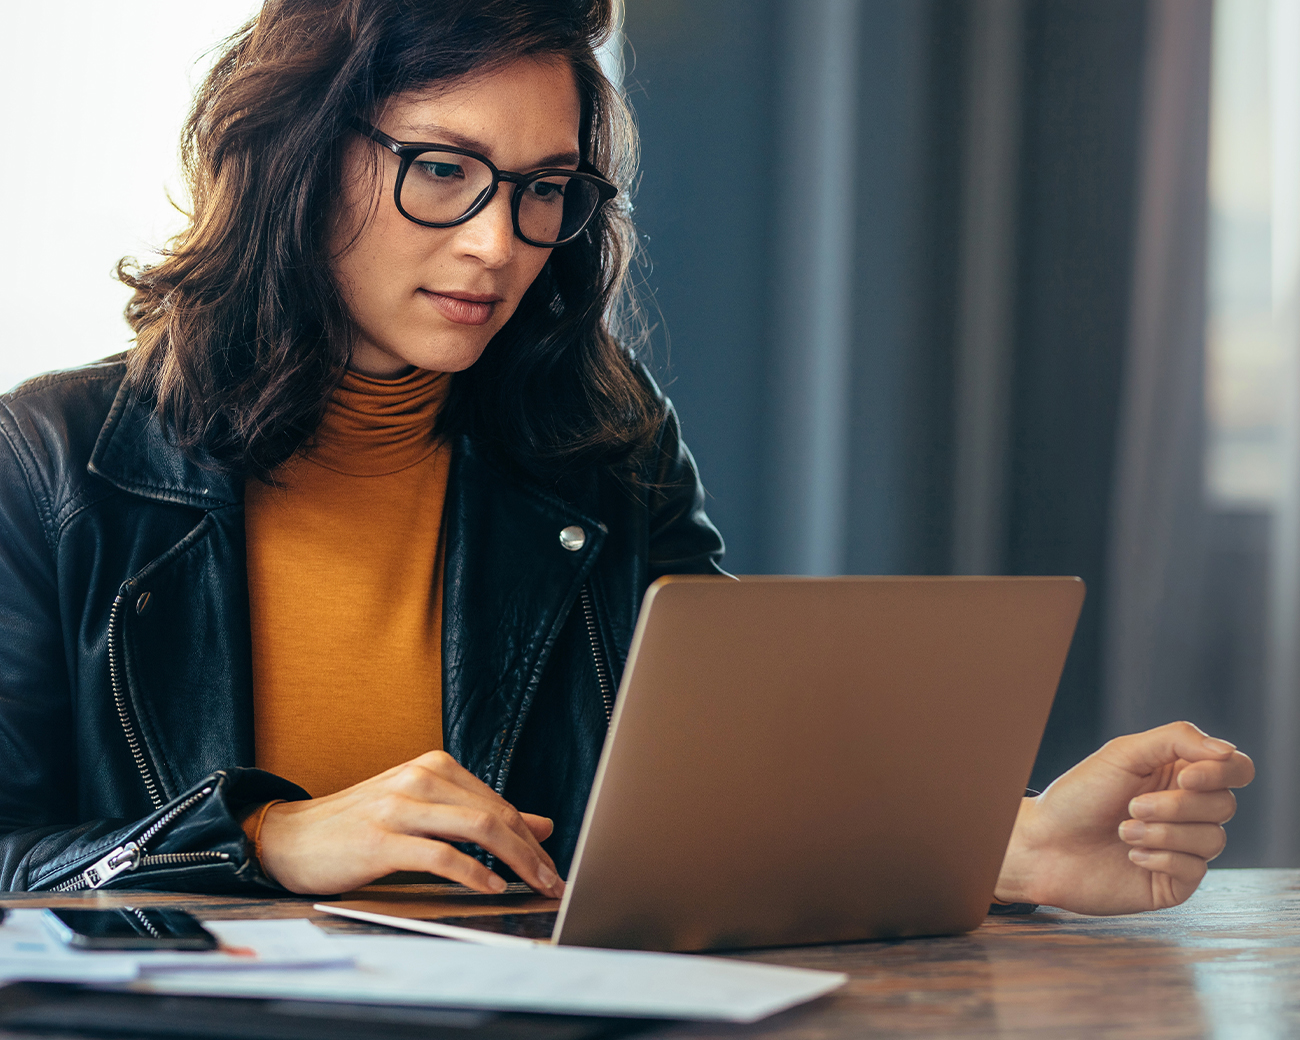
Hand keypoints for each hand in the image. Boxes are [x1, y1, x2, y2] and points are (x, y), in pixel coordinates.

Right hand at [254, 750, 564, 896]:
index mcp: (434, 767)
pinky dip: (473, 873)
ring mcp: (400, 806)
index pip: (499, 803)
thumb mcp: (424, 811)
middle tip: (554, 881)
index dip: (532, 838)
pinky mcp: (381, 839)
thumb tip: (541, 825)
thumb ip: (478, 815)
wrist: (290, 836)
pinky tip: (490, 887)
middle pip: (496, 814)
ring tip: (533, 886)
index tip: (552, 865)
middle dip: (532, 852)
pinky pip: (440, 855)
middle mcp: (421, 778)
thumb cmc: (359, 826)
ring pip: (477, 828)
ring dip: (515, 861)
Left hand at [994, 721, 1254, 914]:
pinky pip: (1196, 869)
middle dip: (1177, 806)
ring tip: (1123, 830)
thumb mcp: (1124, 754)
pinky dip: (1161, 858)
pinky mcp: (1174, 881)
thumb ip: (1177, 740)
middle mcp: (1188, 810)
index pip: (1235, 769)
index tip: (1185, 778)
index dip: (1222, 773)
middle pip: (1225, 804)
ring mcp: (1184, 847)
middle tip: (1132, 806)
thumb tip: (1228, 752)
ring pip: (1214, 839)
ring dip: (1164, 832)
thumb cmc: (1079, 795)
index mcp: (1179, 774)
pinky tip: (1131, 855)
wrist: (1043, 844)